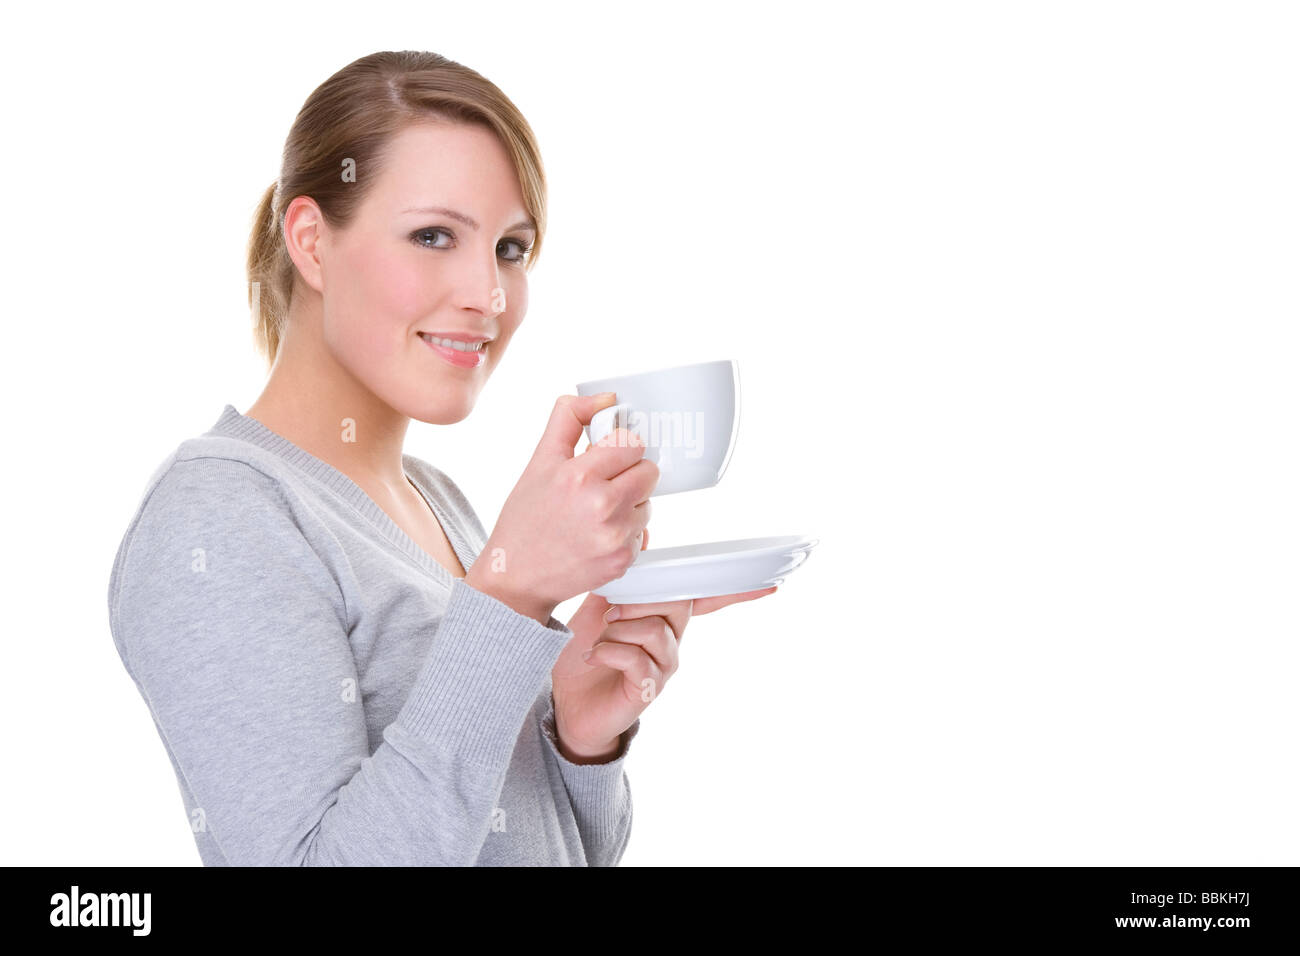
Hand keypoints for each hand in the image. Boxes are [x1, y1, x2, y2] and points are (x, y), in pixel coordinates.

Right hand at [465, 392, 657, 623]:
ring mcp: (616, 536)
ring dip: (629, 503)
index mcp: (580, 476)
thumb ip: (569, 418)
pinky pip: (643, 531)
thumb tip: (606, 398)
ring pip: (648, 502)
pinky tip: (597, 536)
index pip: (632, 443)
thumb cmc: (525, 519)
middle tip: (602, 484)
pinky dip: (626, 531)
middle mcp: (602, 506)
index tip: (604, 457)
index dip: (618, 448)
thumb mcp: (539, 461)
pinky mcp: (624, 559)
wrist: (516, 577)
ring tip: (595, 513)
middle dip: (629, 473)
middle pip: (649, 471)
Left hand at [551, 528, 779, 762]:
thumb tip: (644, 536)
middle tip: (609, 611)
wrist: (564, 703)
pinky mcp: (648, 688)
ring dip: (618, 630)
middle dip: (640, 601)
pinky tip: (593, 656)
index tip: (771, 584)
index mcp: (664, 617)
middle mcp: (671, 641)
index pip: (704, 598)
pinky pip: (637, 659)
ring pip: (655, 631)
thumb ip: (624, 576)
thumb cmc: (586, 651)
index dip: (734, 591)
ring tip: (598, 639)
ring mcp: (663, 666)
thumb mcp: (600, 604)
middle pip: (677, 604)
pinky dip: (608, 651)